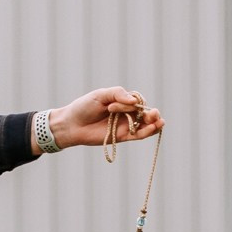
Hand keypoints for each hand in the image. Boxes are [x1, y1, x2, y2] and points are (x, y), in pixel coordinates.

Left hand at [40, 87, 163, 151]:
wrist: (72, 124)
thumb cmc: (84, 107)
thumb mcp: (100, 95)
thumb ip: (118, 94)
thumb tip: (134, 101)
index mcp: (122, 101)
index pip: (136, 101)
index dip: (132, 103)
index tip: (113, 105)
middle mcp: (126, 113)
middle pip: (145, 113)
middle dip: (152, 113)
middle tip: (153, 114)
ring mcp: (125, 125)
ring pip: (144, 124)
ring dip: (154, 123)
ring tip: (159, 122)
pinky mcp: (122, 137)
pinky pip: (138, 135)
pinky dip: (147, 132)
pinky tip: (154, 129)